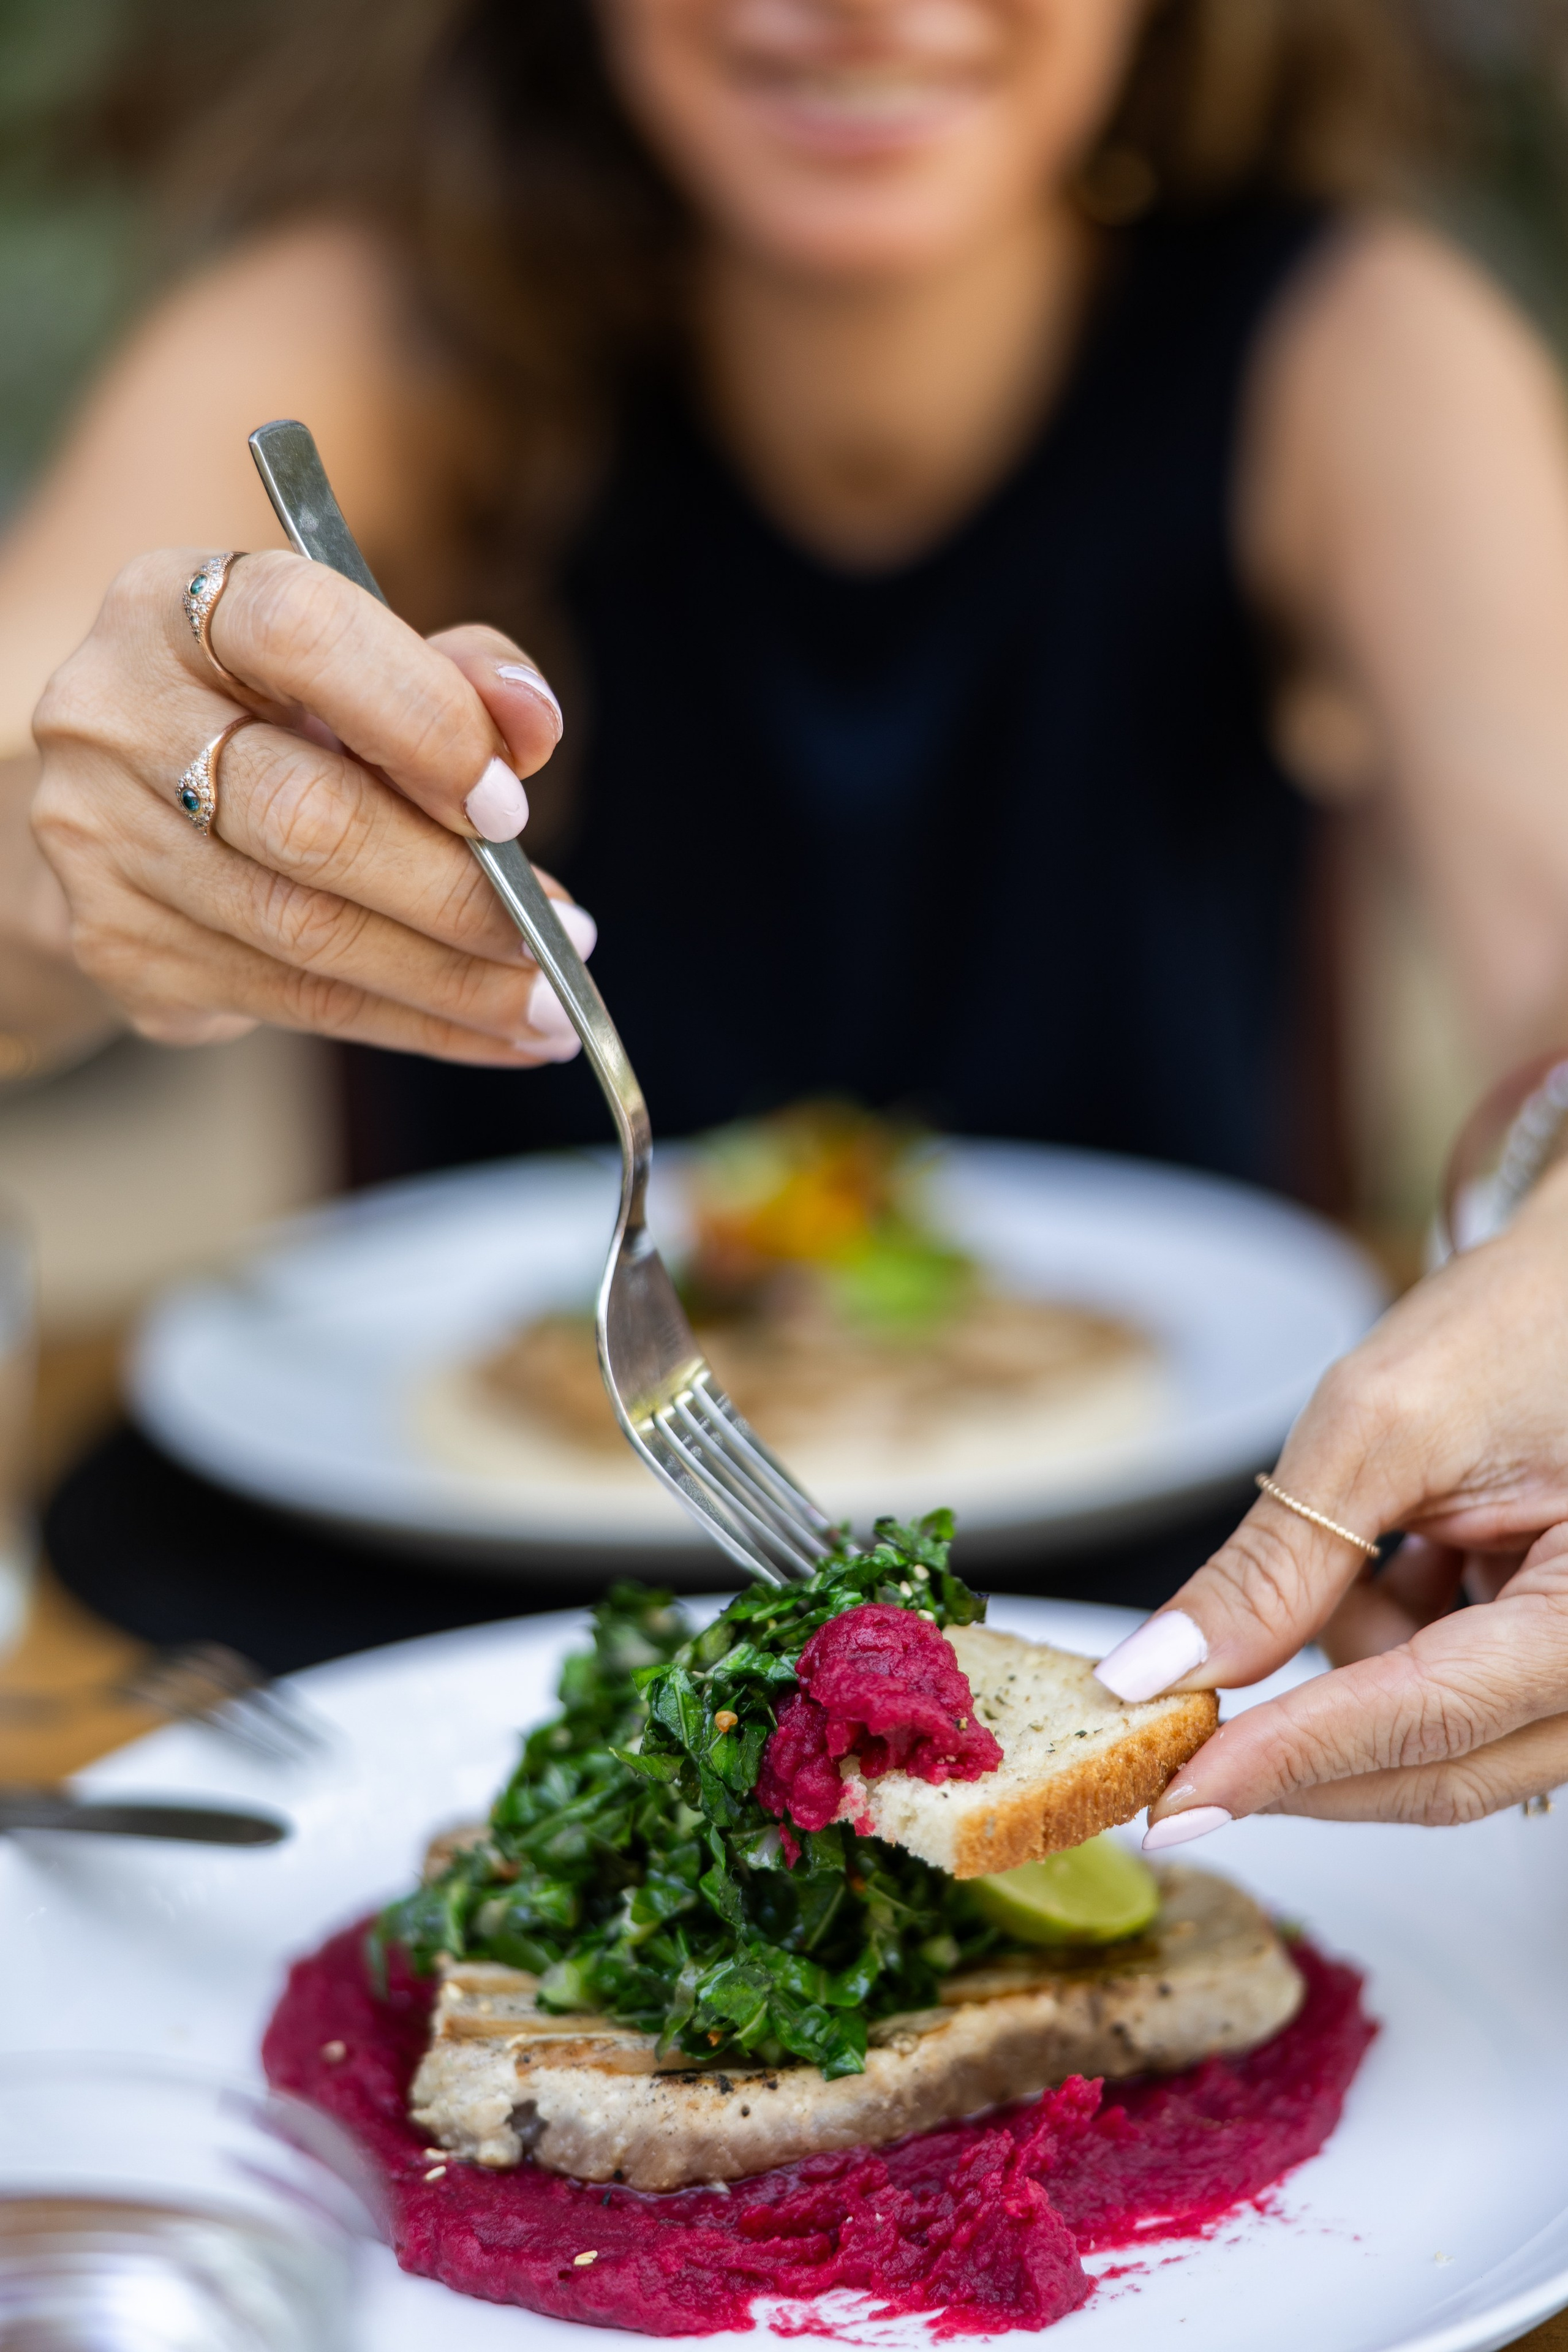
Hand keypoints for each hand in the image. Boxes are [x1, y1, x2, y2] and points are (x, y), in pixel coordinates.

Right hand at [29, 548, 593, 1061]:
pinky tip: (494, 1033)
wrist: (121, 810)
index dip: (423, 721)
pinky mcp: (118, 948)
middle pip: (308, 817)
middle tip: (561, 936)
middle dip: (456, 890)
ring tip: (549, 1004)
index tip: (511, 804)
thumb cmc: (271, 723)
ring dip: (453, 981)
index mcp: (176, 603)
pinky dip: (415, 1025)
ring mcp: (100, 840)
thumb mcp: (360, 669)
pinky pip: (296, 1003)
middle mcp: (113, 713)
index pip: (303, 635)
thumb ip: (457, 673)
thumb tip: (534, 724)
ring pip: (306, 932)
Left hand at [1093, 1165, 1567, 1840]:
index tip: (1178, 1798)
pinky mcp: (1552, 1667)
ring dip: (1355, 1671)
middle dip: (1300, 1752)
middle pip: (1439, 1765)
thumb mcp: (1381, 1425)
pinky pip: (1449, 1704)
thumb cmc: (1520, 1326)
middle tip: (1175, 1748)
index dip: (1293, 1761)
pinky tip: (1408, 1559)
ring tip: (1377, 1544)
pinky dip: (1388, 1648)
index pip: (1431, 1716)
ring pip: (1434, 1743)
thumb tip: (1158, 1674)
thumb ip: (1276, 1564)